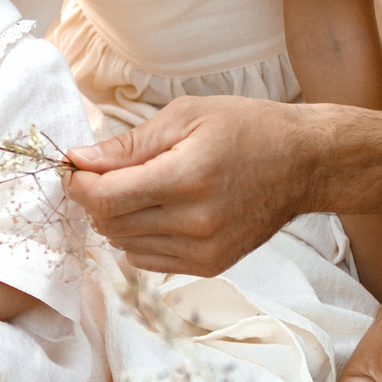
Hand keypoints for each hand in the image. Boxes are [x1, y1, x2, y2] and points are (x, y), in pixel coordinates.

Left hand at [62, 95, 311, 275]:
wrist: (304, 163)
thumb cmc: (247, 129)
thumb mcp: (186, 116)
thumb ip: (129, 144)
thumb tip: (81, 159)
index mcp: (187, 179)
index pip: (106, 199)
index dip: (80, 184)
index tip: (77, 168)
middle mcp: (195, 222)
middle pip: (110, 225)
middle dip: (95, 199)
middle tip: (103, 174)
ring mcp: (204, 250)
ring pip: (125, 245)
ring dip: (117, 219)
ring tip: (136, 189)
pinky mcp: (211, 265)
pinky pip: (148, 260)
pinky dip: (139, 237)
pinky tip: (156, 211)